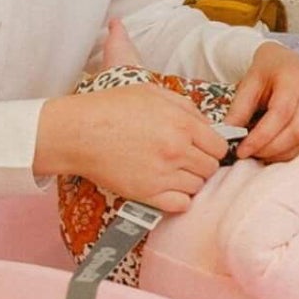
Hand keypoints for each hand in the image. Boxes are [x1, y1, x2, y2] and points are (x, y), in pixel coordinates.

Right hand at [35, 84, 226, 213]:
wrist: (79, 132)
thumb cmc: (112, 108)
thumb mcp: (153, 93)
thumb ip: (186, 107)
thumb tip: (207, 125)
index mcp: (182, 124)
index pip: (219, 146)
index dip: (211, 147)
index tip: (201, 147)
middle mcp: (177, 151)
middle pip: (210, 168)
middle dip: (201, 163)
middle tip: (185, 159)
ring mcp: (163, 175)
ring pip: (197, 187)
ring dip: (189, 181)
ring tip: (172, 172)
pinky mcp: (147, 194)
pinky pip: (180, 205)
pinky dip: (178, 199)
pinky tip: (167, 188)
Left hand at [227, 41, 298, 162]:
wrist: (286, 61)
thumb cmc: (267, 71)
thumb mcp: (248, 83)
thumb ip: (239, 109)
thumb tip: (227, 135)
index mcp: (293, 80)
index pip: (280, 114)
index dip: (261, 137)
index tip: (242, 151)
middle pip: (297, 131)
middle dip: (272, 149)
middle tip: (252, 154)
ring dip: (286, 154)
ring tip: (264, 154)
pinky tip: (284, 154)